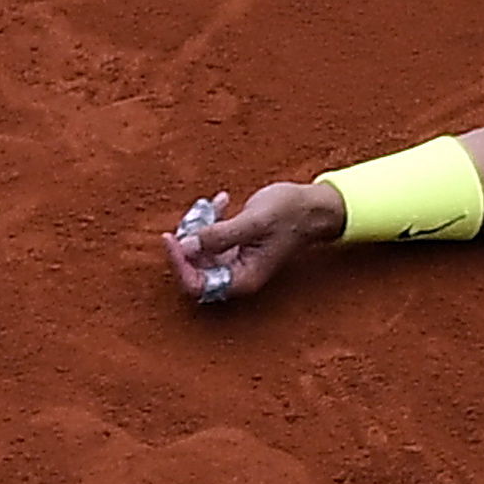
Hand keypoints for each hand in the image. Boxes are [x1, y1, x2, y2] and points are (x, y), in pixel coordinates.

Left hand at [162, 179, 341, 306]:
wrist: (312, 206)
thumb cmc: (289, 214)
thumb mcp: (254, 222)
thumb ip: (219, 236)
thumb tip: (185, 247)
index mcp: (242, 278)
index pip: (197, 283)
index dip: (179, 263)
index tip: (171, 238)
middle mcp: (236, 274)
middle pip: (194, 267)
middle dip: (190, 240)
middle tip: (198, 213)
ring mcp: (234, 260)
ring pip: (199, 250)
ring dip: (200, 225)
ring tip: (215, 204)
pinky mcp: (234, 246)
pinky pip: (209, 237)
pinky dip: (211, 218)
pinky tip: (223, 200)